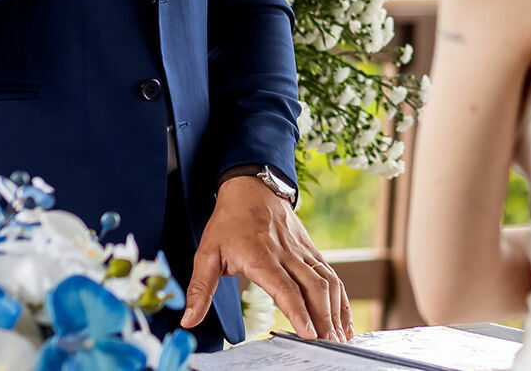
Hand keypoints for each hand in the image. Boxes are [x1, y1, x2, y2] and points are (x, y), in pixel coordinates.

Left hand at [184, 176, 352, 342]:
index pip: (284, 287)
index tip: (308, 333)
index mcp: (261, 256)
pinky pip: (330, 274)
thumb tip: (188, 320)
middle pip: (312, 288)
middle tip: (327, 344)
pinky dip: (340, 298)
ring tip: (339, 337)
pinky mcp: (310, 250)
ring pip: (326, 281)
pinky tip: (342, 319)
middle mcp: (286, 254)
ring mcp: (302, 251)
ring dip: (335, 311)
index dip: (298, 311)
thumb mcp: (206, 253)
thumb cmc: (229, 221)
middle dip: (323, 319)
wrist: (251, 186)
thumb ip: (200, 289)